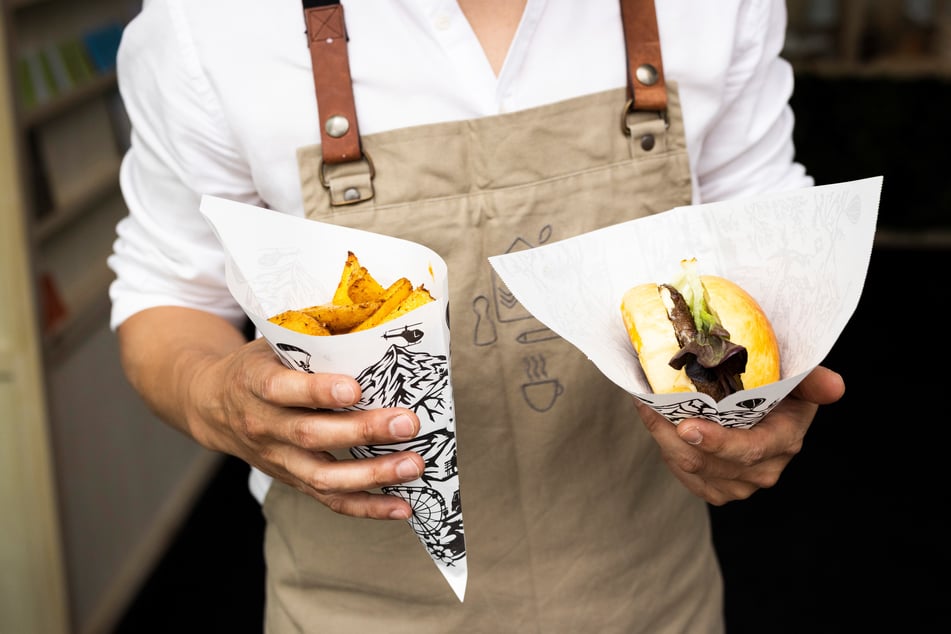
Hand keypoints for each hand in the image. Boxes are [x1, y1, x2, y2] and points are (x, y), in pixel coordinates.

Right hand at [187, 337, 425, 519]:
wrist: (212, 405)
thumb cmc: (257, 366)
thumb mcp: (271, 344)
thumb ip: (310, 342)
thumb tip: (371, 325)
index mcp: (256, 383)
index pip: (283, 390)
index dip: (318, 391)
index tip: (355, 389)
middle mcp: (264, 426)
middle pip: (312, 435)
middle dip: (363, 431)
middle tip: (407, 423)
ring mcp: (279, 458)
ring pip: (323, 476)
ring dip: (373, 474)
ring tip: (412, 465)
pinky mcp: (293, 480)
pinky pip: (330, 500)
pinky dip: (367, 507)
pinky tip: (402, 507)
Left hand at [634, 366, 844, 504]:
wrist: (763, 406)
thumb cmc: (779, 387)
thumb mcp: (798, 378)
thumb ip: (812, 380)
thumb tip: (836, 386)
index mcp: (784, 441)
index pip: (750, 450)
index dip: (718, 443)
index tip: (687, 427)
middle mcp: (764, 470)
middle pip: (711, 464)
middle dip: (675, 437)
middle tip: (652, 406)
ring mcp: (739, 484)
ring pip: (691, 469)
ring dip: (664, 439)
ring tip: (648, 407)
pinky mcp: (717, 488)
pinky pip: (684, 474)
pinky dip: (665, 448)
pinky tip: (655, 421)